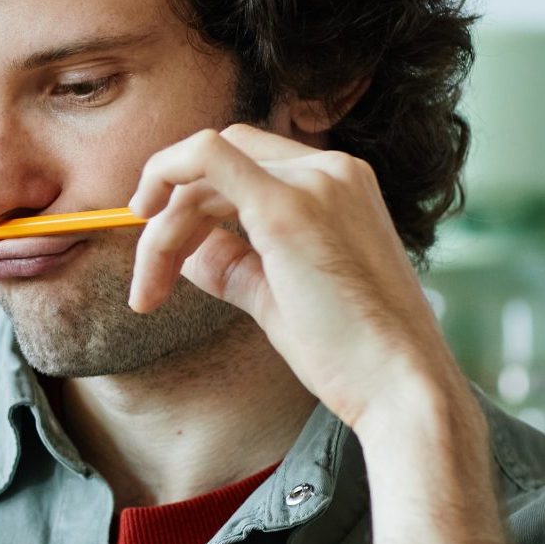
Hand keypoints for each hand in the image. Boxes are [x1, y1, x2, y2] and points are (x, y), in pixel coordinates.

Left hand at [124, 124, 466, 435]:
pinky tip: (145, 219)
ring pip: (202, 172)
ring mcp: (313, 182)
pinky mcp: (288, 208)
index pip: (244, 168)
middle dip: (169, 220)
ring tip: (148, 293)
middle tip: (148, 286)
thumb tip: (186, 252)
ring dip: (162, 231)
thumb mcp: (279, 297)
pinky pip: (206, 158)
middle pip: (216, 168)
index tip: (167, 254)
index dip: (194, 204)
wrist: (400, 386)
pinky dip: (164, 172)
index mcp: (338, 186)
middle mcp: (330, 171)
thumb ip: (235, 265)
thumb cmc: (350, 354)